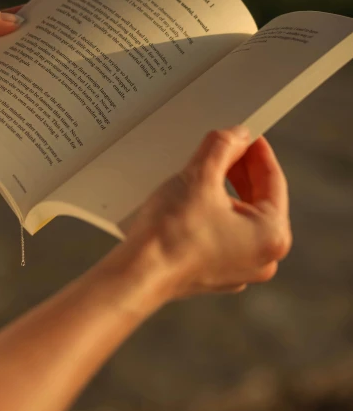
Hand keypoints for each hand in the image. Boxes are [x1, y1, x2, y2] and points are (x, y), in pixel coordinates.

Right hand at [123, 126, 291, 303]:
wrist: (137, 274)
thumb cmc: (171, 232)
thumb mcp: (200, 176)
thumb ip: (223, 146)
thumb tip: (238, 135)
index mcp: (272, 236)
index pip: (273, 181)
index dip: (257, 151)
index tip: (246, 134)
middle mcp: (263, 259)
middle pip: (259, 201)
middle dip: (241, 172)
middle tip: (225, 147)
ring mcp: (239, 271)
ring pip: (240, 219)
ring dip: (226, 193)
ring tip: (205, 172)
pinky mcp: (216, 276)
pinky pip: (223, 237)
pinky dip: (213, 216)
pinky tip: (194, 202)